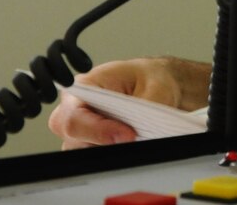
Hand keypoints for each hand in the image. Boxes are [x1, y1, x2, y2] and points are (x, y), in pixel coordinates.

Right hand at [47, 56, 210, 149]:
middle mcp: (78, 108)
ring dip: (106, 151)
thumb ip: (145, 107)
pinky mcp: (94, 144)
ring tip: (136, 140)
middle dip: (99, 142)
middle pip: (70, 138)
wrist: (166, 85)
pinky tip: (133, 147)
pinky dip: (112, 156)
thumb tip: (139, 130)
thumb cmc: (155, 78)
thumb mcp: (156, 86)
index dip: (97, 129)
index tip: (125, 135)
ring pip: (80, 152)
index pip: (75, 115)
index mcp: (85, 86)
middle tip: (132, 140)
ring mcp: (84, 128)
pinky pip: (95, 158)